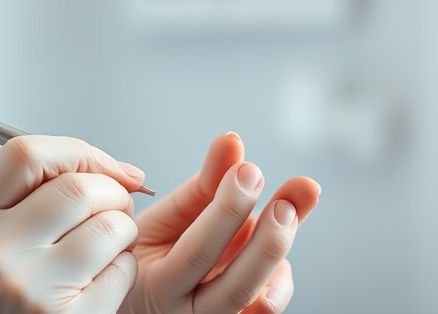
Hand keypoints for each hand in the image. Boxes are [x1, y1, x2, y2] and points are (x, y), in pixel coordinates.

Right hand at [0, 135, 147, 313]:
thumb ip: (2, 201)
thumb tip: (85, 167)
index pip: (25, 156)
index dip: (75, 151)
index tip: (100, 163)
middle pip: (77, 189)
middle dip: (111, 189)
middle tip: (113, 202)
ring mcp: (32, 293)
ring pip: (110, 228)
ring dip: (122, 228)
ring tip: (106, 242)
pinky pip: (122, 272)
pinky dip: (122, 267)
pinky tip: (99, 278)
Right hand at [119, 133, 320, 313]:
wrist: (145, 296)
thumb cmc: (151, 253)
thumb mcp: (168, 217)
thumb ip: (205, 184)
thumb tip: (232, 141)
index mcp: (157, 287)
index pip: (197, 252)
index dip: (226, 210)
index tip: (247, 170)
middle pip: (237, 286)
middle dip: (267, 241)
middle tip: (285, 202)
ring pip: (257, 301)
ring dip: (279, 254)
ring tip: (292, 208)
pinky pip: (264, 309)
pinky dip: (280, 281)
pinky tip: (283, 250)